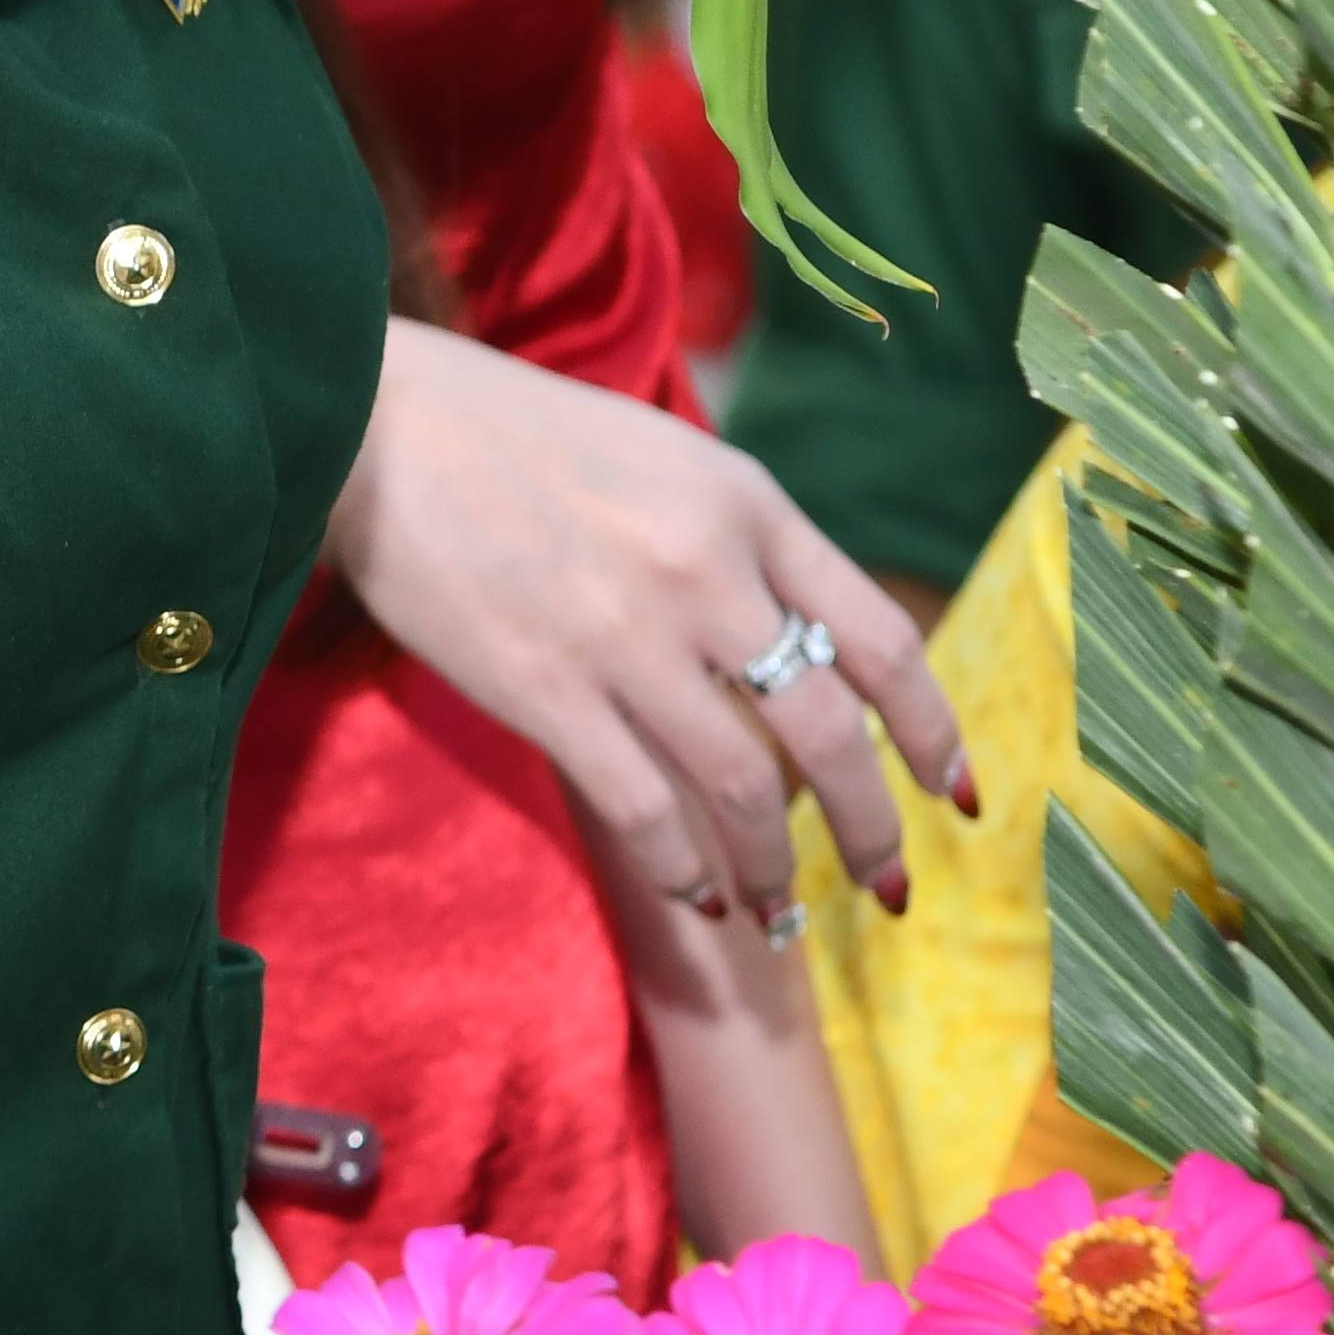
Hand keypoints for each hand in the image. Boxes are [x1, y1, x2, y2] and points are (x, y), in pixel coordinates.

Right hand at [329, 327, 959, 922]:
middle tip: (887, 888)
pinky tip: (694, 894)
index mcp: (749, 506)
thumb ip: (742, 542)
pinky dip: (684, 870)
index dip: (934, 731)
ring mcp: (626, 636)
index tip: (954, 794)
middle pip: (831, 734)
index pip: (882, 638)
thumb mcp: (668, 459)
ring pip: (745, 789)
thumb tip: (807, 644)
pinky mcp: (546, 688)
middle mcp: (706, 572)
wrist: (379, 423)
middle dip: (872, 831)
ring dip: (774, 870)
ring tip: (775, 910)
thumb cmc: (519, 438)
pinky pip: (646, 810)